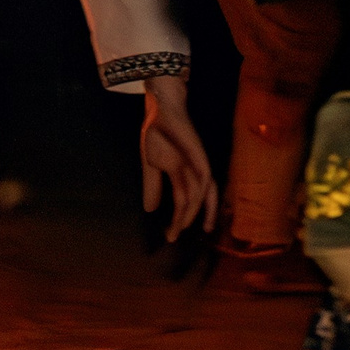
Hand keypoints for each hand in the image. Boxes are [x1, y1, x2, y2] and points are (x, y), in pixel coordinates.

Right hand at [139, 74, 215, 241]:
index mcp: (190, 174)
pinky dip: (192, 201)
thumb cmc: (158, 135)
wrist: (162, 111)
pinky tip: (183, 212)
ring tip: (176, 229)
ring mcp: (199, 167)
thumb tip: (150, 210)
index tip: (170, 236)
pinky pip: (197, 186)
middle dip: (185, 221)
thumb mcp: (151, 165)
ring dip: (187, 215)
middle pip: (197, 203)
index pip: (191, 202)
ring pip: (196, 198)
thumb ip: (153, 187)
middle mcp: (198, 173)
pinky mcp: (198, 161)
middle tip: (172, 237)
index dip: (183, 219)